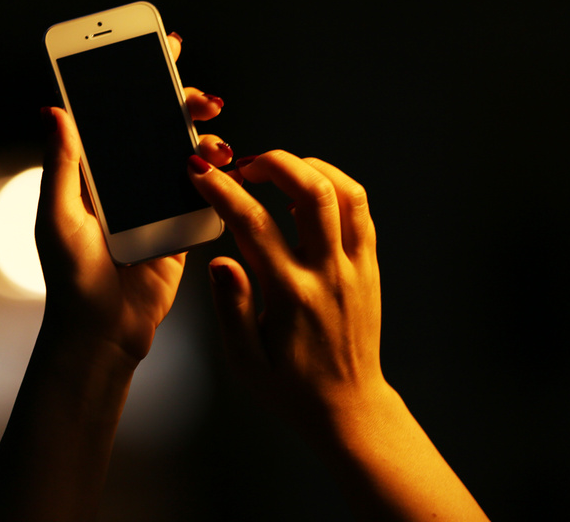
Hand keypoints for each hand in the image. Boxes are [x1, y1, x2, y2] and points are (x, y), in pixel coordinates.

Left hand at [35, 32, 231, 363]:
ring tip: (216, 144)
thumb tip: (54, 108)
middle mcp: (127, 177)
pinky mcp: (182, 225)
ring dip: (205, 139)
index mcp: (95, 168)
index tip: (162, 45)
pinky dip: (218, 176)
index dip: (138, 77)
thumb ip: (63, 163)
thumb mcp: (58, 214)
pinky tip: (227, 169)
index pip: (117, 111)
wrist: (103, 330)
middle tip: (202, 100)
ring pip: (187, 152)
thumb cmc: (69, 276)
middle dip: (183, 103)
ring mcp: (157, 199)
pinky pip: (205, 191)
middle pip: (159, 124)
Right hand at [187, 150, 386, 432]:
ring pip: (344, 192)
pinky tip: (308, 191)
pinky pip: (360, 209)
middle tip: (246, 165)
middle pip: (311, 191)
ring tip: (278, 172)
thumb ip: (231, 307)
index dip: (222, 190)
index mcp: (291, 294)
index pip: (252, 224)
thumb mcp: (245, 360)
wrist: (347, 406)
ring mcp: (354, 266)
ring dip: (309, 168)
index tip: (200, 173)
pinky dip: (334, 186)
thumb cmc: (290, 385)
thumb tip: (219, 261)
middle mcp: (327, 273)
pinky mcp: (369, 266)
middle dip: (274, 163)